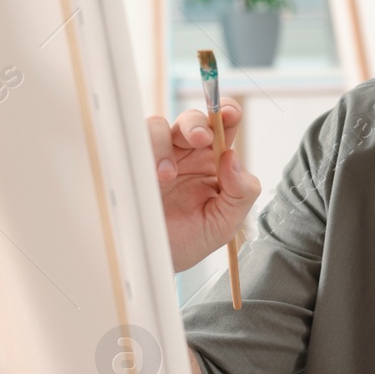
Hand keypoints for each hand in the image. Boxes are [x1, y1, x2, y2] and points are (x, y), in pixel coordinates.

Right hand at [148, 99, 260, 271]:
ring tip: (166, 175)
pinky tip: (151, 176)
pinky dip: (144, 152)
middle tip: (200, 139)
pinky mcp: (134, 164)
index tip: (229, 113)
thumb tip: (233, 157)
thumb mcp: (225, 223)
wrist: (156, 262)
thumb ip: (240, 192)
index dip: (227, 112)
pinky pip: (134, 142)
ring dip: (164, 143)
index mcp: (214, 161)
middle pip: (192, 119)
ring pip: (159, 125)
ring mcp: (158, 157)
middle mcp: (187, 154)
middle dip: (197, 123)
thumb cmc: (191, 240)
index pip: (225, 125)